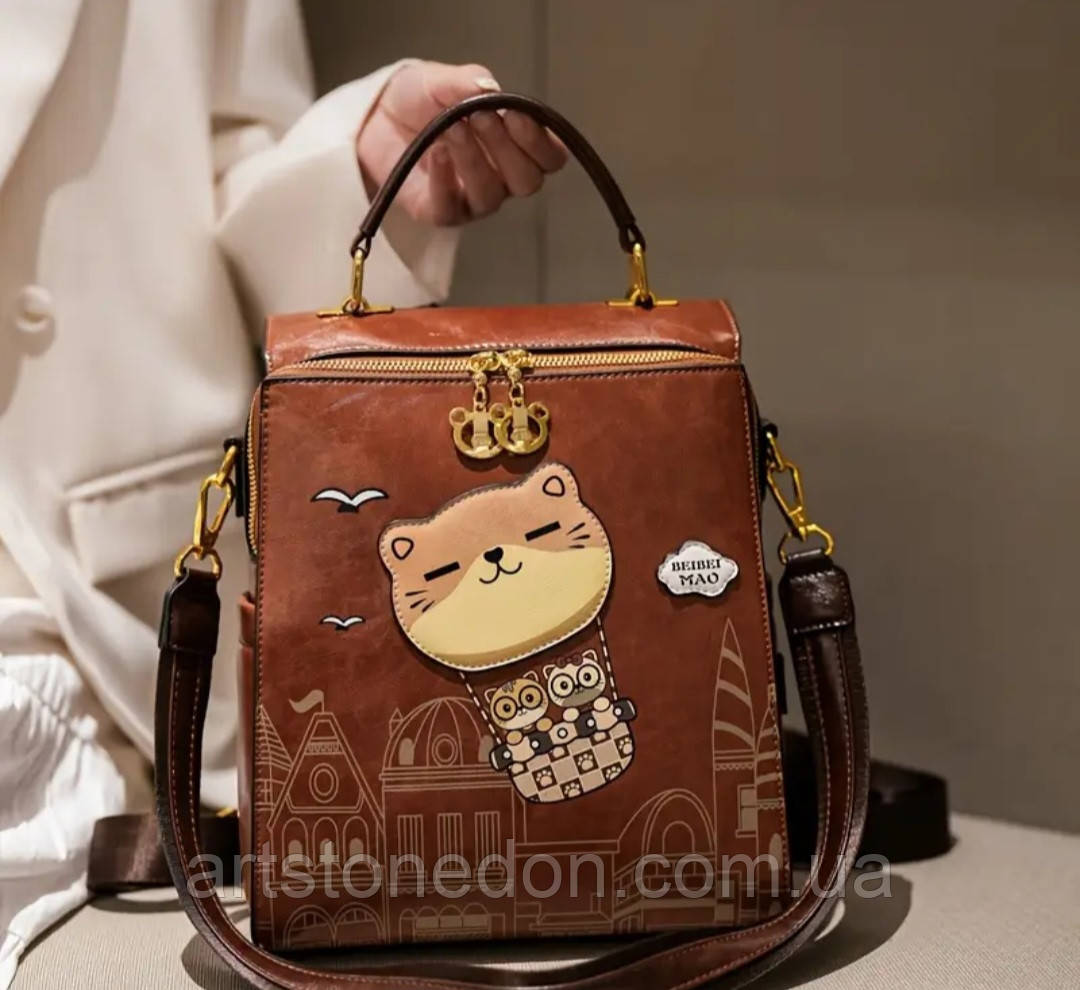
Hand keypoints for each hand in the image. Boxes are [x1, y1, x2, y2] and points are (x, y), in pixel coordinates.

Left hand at [357, 61, 567, 225]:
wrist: (378, 116)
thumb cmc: (422, 100)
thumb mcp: (446, 79)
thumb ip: (470, 82)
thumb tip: (490, 88)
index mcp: (517, 146)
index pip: (550, 158)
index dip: (540, 140)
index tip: (514, 114)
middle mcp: (502, 178)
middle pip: (527, 181)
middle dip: (506, 147)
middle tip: (480, 116)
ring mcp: (473, 199)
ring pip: (490, 194)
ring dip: (473, 159)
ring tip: (451, 128)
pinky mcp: (441, 212)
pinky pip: (451, 208)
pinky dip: (444, 178)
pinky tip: (435, 151)